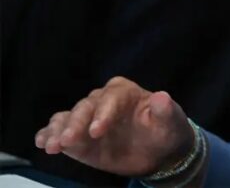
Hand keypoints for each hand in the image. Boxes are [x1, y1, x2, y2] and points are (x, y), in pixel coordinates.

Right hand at [34, 76, 194, 177]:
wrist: (159, 151)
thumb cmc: (165, 131)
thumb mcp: (170, 122)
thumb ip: (165, 110)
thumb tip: (161, 97)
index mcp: (125, 92)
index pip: (110, 98)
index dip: (103, 113)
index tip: (96, 131)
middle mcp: (102, 101)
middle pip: (84, 107)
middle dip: (75, 123)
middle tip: (67, 141)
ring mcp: (87, 118)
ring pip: (67, 118)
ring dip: (57, 130)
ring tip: (51, 145)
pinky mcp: (76, 135)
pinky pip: (57, 130)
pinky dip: (48, 135)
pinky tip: (42, 142)